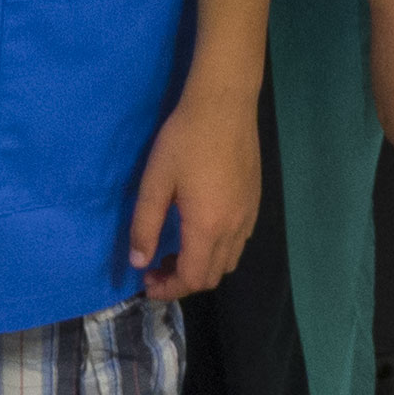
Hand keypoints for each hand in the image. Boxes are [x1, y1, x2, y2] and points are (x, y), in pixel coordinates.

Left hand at [126, 87, 263, 302]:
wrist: (224, 105)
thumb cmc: (185, 140)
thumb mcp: (155, 182)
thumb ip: (144, 225)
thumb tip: (139, 261)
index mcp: (208, 226)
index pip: (192, 278)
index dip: (169, 289)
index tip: (147, 281)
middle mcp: (234, 228)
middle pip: (212, 276)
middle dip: (183, 282)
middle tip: (156, 267)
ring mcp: (248, 216)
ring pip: (228, 262)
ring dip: (202, 267)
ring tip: (176, 251)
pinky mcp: (254, 203)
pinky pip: (239, 243)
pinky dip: (218, 251)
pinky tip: (200, 230)